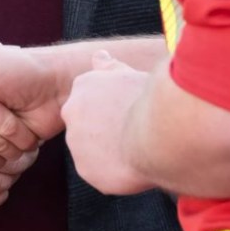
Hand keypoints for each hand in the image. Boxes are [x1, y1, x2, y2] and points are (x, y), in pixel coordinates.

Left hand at [61, 52, 154, 195]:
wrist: (158, 133)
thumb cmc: (149, 101)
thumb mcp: (130, 74)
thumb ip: (110, 68)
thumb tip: (99, 57)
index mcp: (83, 86)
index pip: (90, 100)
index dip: (112, 109)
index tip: (128, 113)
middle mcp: (71, 112)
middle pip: (88, 126)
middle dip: (107, 131)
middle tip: (133, 132)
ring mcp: (76, 142)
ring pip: (93, 151)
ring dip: (111, 152)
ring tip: (137, 148)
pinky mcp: (86, 170)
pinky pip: (100, 173)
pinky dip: (116, 173)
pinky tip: (134, 165)